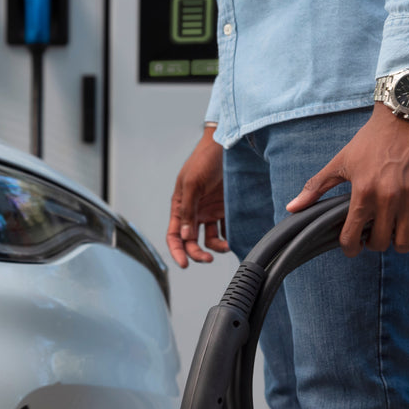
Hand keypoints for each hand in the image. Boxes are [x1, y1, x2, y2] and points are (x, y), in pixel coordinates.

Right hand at [167, 125, 229, 267]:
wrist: (227, 145)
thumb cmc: (204, 159)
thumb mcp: (192, 183)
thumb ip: (188, 210)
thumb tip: (186, 235)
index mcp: (180, 206)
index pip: (174, 235)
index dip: (177, 251)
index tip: (185, 264)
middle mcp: (194, 211)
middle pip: (191, 240)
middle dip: (197, 253)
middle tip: (206, 259)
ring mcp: (210, 210)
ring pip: (209, 238)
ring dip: (215, 246)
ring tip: (226, 246)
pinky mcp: (225, 208)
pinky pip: (225, 228)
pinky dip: (228, 236)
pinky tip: (234, 238)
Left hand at [285, 103, 408, 256]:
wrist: (407, 114)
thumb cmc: (372, 137)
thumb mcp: (341, 161)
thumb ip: (316, 187)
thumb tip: (292, 207)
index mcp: (362, 192)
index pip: (351, 236)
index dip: (350, 248)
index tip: (352, 247)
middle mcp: (387, 197)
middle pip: (380, 242)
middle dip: (375, 244)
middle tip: (374, 236)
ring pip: (405, 240)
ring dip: (398, 245)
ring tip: (395, 236)